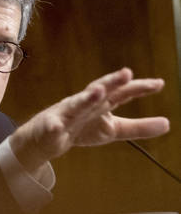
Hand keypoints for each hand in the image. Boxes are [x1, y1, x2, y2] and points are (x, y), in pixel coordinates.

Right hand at [8, 68, 169, 172]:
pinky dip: (53, 127)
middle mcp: (83, 103)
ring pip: (76, 104)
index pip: (121, 93)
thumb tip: (168, 124)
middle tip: (126, 74)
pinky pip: (52, 127)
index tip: (159, 84)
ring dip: (86, 98)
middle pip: (98, 90)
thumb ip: (138, 126)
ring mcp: (65, 113)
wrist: (46, 139)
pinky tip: (56, 127)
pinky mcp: (50, 127)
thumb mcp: (112, 129)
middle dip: (111, 82)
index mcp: (100, 103)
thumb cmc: (80, 129)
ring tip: (98, 92)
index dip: (138, 88)